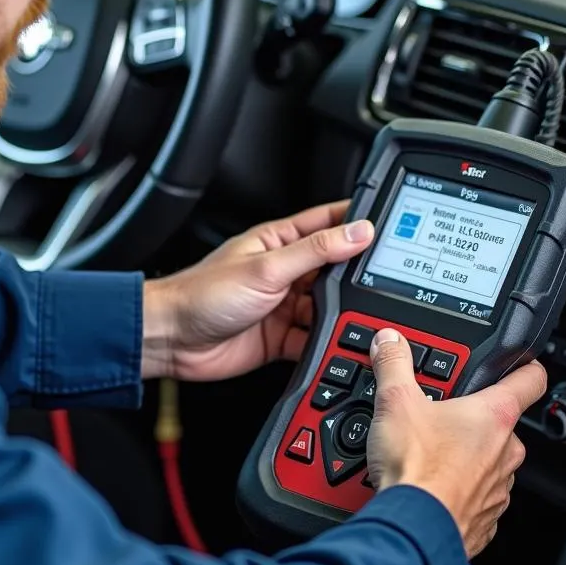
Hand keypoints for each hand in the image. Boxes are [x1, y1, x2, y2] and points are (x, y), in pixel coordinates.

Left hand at [141, 201, 374, 381]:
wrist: (172, 340)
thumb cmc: (202, 293)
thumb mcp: (267, 267)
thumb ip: (316, 250)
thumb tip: (358, 231)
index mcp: (279, 241)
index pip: (329, 223)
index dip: (359, 221)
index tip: (393, 223)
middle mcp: (285, 271)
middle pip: (336, 269)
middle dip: (358, 276)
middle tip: (386, 280)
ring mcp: (284, 305)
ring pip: (330, 307)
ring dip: (343, 313)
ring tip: (360, 315)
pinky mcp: (282, 337)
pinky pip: (316, 339)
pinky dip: (328, 343)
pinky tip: (337, 343)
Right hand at [365, 328, 546, 557]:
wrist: (414, 529)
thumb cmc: (417, 469)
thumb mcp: (395, 400)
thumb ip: (394, 364)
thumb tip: (391, 342)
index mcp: (495, 416)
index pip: (530, 379)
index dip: (525, 365)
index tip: (520, 363)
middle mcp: (507, 452)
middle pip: (497, 422)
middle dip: (468, 416)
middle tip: (432, 413)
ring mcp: (499, 489)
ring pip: (486, 461)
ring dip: (461, 455)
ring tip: (423, 452)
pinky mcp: (484, 519)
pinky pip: (474, 495)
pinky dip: (454, 488)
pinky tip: (426, 484)